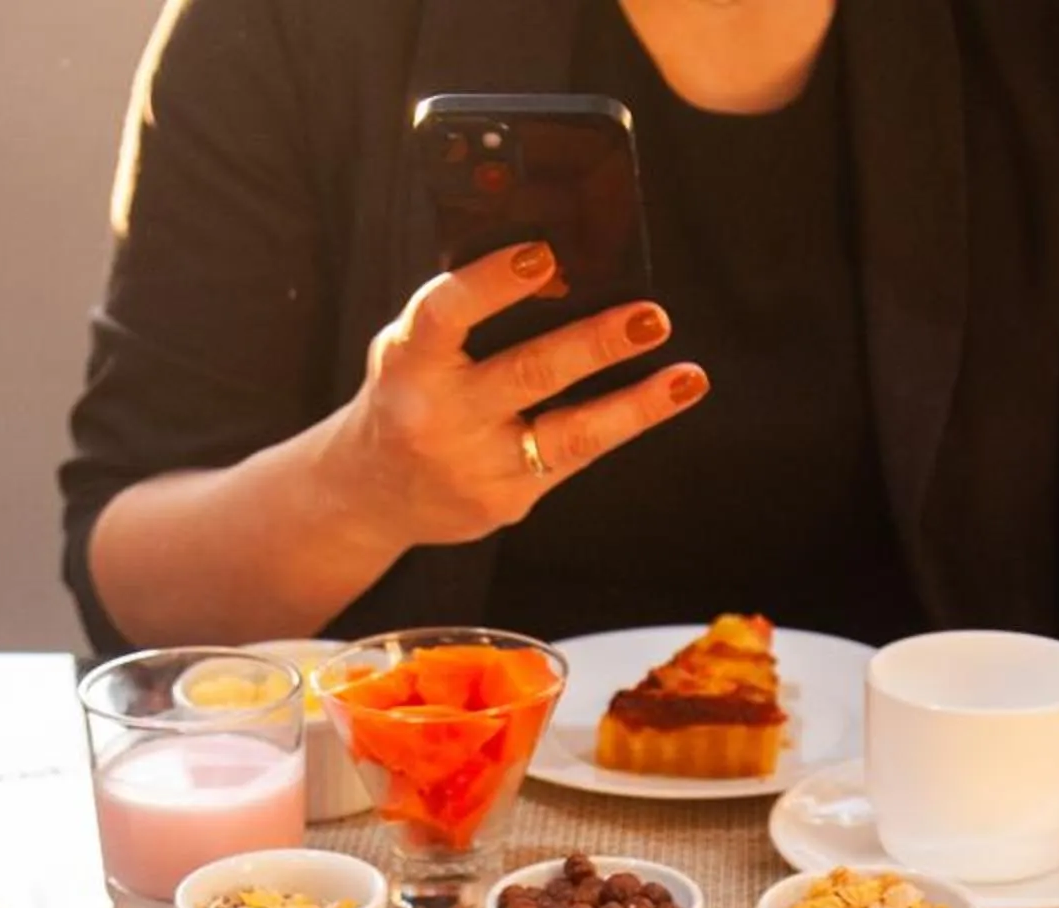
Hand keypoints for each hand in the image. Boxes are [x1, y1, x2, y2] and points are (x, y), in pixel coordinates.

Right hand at [321, 242, 708, 548]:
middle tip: (652, 317)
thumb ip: (462, 316)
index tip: (543, 256)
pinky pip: (574, 458)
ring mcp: (474, 465)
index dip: (492, 284)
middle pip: (528, 374)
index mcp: (408, 361)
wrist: (372, 492)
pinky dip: (624, 424)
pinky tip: (664, 398)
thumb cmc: (407, 395)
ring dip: (635, 404)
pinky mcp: (504, 501)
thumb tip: (555, 269)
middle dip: (596, 344)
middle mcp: (438, 416)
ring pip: (567, 433)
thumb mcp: (411, 346)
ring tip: (686, 376)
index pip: (446, 314)